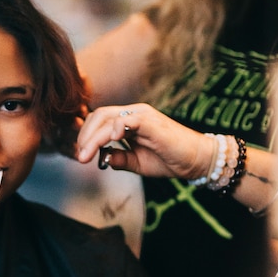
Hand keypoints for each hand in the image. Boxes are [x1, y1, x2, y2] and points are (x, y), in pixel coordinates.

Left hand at [75, 103, 211, 179]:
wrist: (197, 161)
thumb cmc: (169, 160)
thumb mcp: (137, 163)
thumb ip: (119, 158)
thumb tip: (101, 157)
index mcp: (129, 121)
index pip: (99, 121)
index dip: (86, 137)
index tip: (80, 156)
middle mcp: (133, 113)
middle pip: (98, 116)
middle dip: (84, 137)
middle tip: (80, 157)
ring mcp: (142, 115)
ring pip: (108, 118)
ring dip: (93, 137)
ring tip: (86, 155)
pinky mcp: (150, 121)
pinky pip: (127, 119)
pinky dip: (114, 128)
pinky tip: (109, 141)